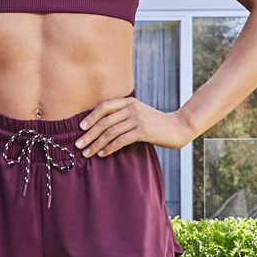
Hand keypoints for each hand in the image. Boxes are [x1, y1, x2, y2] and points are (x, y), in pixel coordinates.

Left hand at [74, 96, 190, 157]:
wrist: (177, 127)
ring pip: (110, 132)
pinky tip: (102, 154)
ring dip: (96, 144)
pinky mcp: (143, 131)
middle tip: (78, 144)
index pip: (104, 107)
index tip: (81, 128)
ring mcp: (137, 119)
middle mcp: (131, 108)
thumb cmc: (155, 123)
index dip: (90, 117)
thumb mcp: (138, 113)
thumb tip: (101, 126)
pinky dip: (109, 148)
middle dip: (89, 134)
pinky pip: (121, 140)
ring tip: (87, 153)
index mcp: (128, 101)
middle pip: (104, 121)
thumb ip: (123, 115)